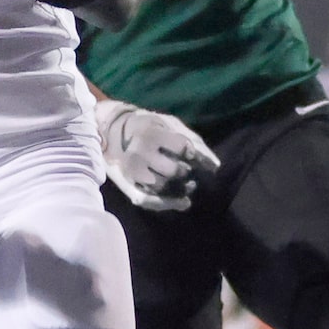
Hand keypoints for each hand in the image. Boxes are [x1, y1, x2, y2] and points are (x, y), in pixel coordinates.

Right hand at [97, 99, 218, 212]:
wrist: (112, 131)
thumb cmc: (149, 126)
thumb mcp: (170, 124)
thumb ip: (193, 141)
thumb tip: (215, 166)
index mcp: (151, 133)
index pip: (182, 148)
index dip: (192, 154)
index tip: (191, 155)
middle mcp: (139, 153)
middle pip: (173, 171)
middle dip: (186, 172)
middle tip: (188, 170)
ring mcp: (132, 171)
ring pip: (162, 188)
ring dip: (179, 189)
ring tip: (187, 185)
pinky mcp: (127, 185)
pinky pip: (150, 201)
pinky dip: (168, 204)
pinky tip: (182, 202)